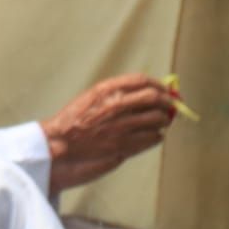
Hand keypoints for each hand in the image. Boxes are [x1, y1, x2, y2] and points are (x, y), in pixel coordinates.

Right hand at [42, 74, 176, 195]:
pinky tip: (149, 137)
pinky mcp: (127, 146)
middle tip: (170, 106)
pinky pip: (154, 138)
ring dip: (162, 121)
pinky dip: (156, 137)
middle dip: (168, 102)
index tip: (165, 89)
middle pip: (155, 98)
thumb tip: (147, 92)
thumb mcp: (89, 99)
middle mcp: (116, 106)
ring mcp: (123, 127)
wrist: (58, 148)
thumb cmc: (72, 124)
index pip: (142, 80)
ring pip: (158, 119)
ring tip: (157, 124)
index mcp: (105, 91)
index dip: (158, 84)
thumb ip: (114, 95)